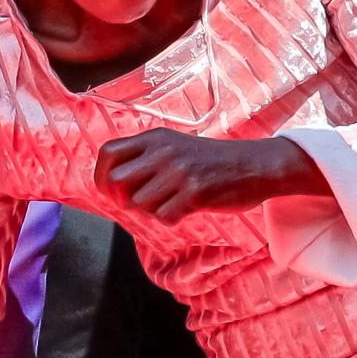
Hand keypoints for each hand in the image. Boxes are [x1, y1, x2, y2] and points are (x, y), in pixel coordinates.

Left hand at [91, 129, 328, 220]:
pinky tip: (184, 210)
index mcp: (155, 138)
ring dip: (151, 210)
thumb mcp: (174, 145)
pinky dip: (170, 219)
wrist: (255, 165)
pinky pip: (164, 216)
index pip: (108, 153)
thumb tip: (110, 182)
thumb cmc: (211, 160)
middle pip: (116, 182)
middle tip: (140, 204)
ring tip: (171, 203)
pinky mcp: (195, 193)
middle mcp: (163, 151)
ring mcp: (178, 172)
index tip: (109, 192)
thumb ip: (145, 156)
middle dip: (123, 199)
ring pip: (139, 203)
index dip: (101, 176)